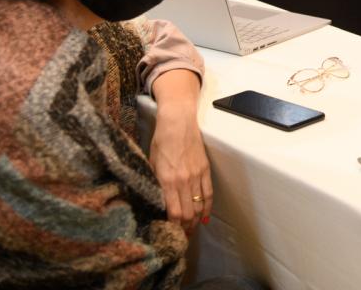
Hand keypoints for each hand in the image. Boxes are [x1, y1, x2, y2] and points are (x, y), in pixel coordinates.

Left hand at [149, 69, 211, 231]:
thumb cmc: (161, 141)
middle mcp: (183, 181)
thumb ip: (154, 183)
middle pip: (188, 213)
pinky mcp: (205, 170)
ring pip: (199, 206)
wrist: (178, 122)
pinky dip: (207, 208)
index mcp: (167, 180)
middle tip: (181, 237)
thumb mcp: (151, 163)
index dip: (173, 227)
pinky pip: (208, 193)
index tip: (170, 233)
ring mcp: (196, 176)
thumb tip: (156, 201)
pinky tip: (205, 217)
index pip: (173, 212)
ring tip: (192, 230)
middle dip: (185, 228)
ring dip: (196, 221)